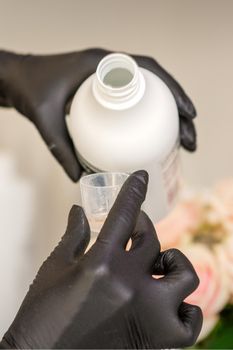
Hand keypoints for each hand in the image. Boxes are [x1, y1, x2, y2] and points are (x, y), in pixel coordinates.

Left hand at [0, 49, 196, 180]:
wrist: (15, 79)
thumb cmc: (29, 91)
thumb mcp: (45, 122)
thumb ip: (60, 150)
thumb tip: (81, 179)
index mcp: (99, 64)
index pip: (148, 69)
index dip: (173, 90)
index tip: (188, 115)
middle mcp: (108, 68)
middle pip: (154, 84)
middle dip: (177, 109)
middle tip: (188, 139)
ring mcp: (107, 78)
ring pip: (146, 91)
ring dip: (166, 113)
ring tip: (179, 140)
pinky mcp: (102, 89)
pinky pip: (132, 98)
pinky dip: (147, 114)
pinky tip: (152, 134)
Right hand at [0, 170, 201, 348]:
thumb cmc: (44, 316)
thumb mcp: (54, 269)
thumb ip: (72, 236)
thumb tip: (78, 211)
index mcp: (100, 263)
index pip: (124, 214)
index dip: (133, 191)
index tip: (140, 177)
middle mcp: (129, 284)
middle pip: (152, 239)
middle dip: (144, 226)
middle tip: (136, 228)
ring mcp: (148, 313)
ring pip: (184, 275)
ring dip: (174, 264)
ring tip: (160, 265)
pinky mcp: (157, 340)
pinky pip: (190, 320)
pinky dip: (185, 309)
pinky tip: (170, 304)